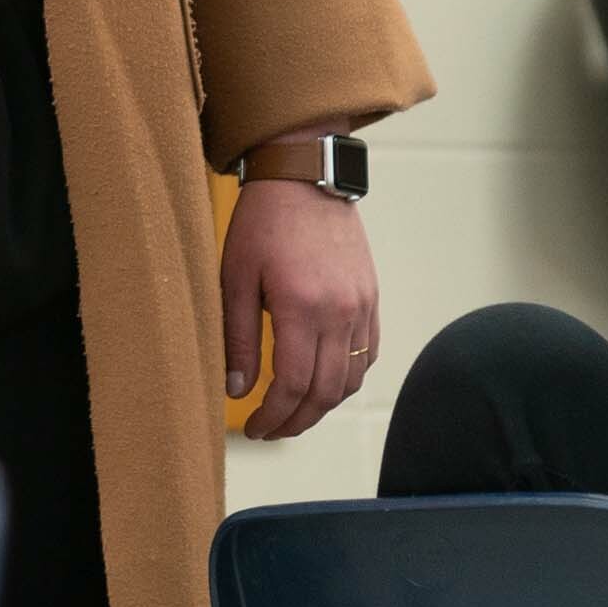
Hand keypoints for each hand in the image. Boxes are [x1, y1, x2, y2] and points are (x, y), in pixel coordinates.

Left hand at [223, 164, 378, 440]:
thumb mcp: (235, 276)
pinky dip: (347, 379)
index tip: (254, 428)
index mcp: (302, 307)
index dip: (273, 416)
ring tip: (294, 412)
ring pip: (351, 380)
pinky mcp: (371, 298)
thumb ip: (238, 337)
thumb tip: (237, 390)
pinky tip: (323, 382)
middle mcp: (340, 312)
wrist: (304, 176)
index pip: (293, 385)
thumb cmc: (262, 222)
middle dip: (296, 421)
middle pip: (325, 392)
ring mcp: (362, 306)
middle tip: (271, 430)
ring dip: (323, 406)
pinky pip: (368, 354)